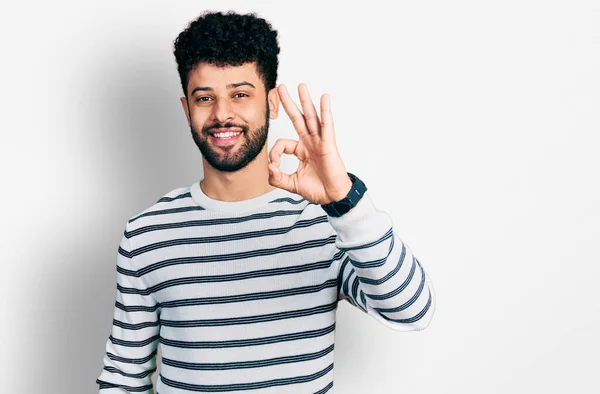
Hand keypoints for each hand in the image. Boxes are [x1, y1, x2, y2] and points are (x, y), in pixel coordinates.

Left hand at [268, 83, 352, 204]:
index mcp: (301, 150)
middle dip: (288, 103)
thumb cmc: (317, 189)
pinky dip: (325, 111)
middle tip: (280, 88)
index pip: (283, 143)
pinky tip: (324, 98)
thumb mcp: (291, 184)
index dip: (275, 153)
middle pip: (297, 118)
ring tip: (301, 86)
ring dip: (306, 101)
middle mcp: (310, 142)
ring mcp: (319, 141)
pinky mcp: (329, 144)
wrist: (332, 196)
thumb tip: (269, 169)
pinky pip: (327, 125)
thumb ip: (277, 178)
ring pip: (311, 117)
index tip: (274, 165)